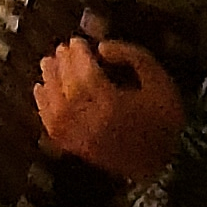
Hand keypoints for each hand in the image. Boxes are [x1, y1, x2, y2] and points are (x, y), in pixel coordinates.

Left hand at [34, 37, 185, 184]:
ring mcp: (84, 139)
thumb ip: (133, 56)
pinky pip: (53, 127)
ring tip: (48, 63)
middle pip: (69, 88)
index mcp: (116, 106)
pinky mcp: (79, 149)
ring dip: (49, 80)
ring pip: (56, 106)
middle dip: (63, 64)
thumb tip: (102, 47)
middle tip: (62, 49)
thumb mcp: (158, 80)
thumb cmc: (163, 119)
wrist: (165, 164)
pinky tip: (41, 89)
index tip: (77, 41)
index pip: (87, 75)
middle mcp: (95, 123)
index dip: (79, 55)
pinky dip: (43, 106)